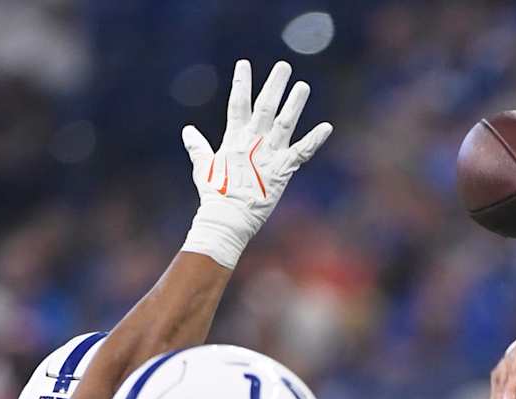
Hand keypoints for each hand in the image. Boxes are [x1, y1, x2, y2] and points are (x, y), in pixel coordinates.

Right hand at [181, 60, 332, 269]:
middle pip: (265, 107)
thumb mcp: (203, 166)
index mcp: (234, 139)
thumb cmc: (214, 195)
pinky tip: (327, 127)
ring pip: (284, 123)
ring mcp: (269, 155)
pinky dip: (315, 140)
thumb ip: (198, 147)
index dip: (241, 83)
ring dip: (294, 104)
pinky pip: (303, 152)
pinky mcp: (283, 170)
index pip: (238, 104)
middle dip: (274, 85)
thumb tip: (188, 131)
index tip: (244, 64)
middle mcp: (253, 142)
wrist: (227, 217)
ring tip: (303, 86)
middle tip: (284, 66)